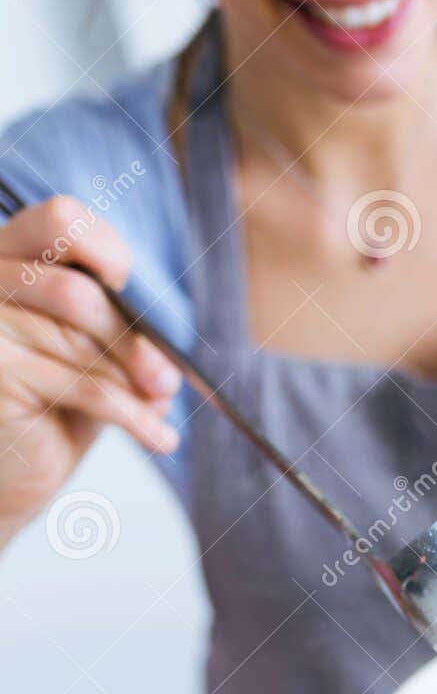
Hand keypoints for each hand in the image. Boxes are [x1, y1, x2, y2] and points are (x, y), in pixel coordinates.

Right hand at [0, 196, 180, 543]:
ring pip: (80, 340)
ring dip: (133, 383)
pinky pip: (82, 387)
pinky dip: (133, 415)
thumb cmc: (53, 407)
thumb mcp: (92, 358)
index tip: (131, 293)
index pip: (59, 219)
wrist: (12, 475)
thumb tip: (163, 357)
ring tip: (157, 410)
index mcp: (9, 257)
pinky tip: (158, 437)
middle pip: (78, 292)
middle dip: (133, 339)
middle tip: (164, 379)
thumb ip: (122, 335)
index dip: (107, 252)